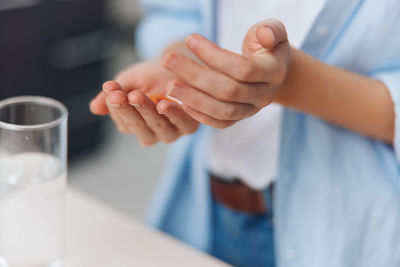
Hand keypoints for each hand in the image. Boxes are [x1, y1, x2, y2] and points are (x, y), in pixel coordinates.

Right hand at [90, 60, 198, 145]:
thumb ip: (114, 94)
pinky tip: (166, 103)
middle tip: (125, 95)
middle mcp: (152, 134)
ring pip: (158, 127)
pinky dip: (174, 114)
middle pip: (139, 127)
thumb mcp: (130, 81)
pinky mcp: (189, 126)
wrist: (179, 66)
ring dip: (150, 112)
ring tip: (141, 98)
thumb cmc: (150, 76)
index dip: (116, 106)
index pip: (122, 120)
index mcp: (133, 125)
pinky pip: (182, 123)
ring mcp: (171, 132)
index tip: (111, 91)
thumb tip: (94, 108)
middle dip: (131, 110)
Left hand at [162, 19, 289, 128]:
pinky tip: (181, 103)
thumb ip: (271, 30)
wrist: (271, 70)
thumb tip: (265, 36)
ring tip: (169, 86)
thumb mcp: (273, 31)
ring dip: (193, 99)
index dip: (214, 55)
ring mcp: (251, 110)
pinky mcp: (239, 119)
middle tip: (168, 60)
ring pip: (223, 111)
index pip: (242, 68)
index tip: (189, 39)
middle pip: (228, 91)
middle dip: (196, 75)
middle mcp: (264, 96)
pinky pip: (220, 123)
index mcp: (273, 72)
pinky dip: (200, 116)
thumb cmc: (265, 45)